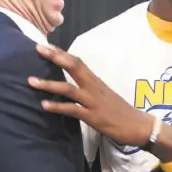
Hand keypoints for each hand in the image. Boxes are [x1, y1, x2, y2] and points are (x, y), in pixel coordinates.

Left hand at [28, 44, 152, 146]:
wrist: (139, 126)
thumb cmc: (121, 112)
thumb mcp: (105, 95)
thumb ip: (90, 89)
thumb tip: (75, 85)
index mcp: (96, 81)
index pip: (78, 62)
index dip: (62, 53)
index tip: (46, 45)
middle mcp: (94, 88)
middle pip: (74, 67)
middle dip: (55, 57)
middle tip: (38, 49)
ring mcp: (93, 102)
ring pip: (68, 88)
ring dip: (49, 84)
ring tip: (31, 81)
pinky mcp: (93, 117)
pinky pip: (73, 110)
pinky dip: (57, 107)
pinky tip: (44, 105)